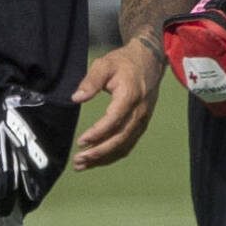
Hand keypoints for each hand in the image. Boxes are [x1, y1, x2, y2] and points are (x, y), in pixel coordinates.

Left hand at [71, 39, 163, 169]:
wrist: (149, 60)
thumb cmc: (124, 62)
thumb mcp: (105, 64)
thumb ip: (91, 81)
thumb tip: (76, 98)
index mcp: (130, 96)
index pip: (114, 120)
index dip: (97, 133)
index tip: (81, 141)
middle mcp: (140, 111)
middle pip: (120, 139)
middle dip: (98, 153)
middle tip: (78, 161)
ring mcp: (143, 119)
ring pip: (124, 145)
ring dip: (104, 158)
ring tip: (83, 165)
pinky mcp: (142, 124)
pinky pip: (128, 144)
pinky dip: (113, 154)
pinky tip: (98, 159)